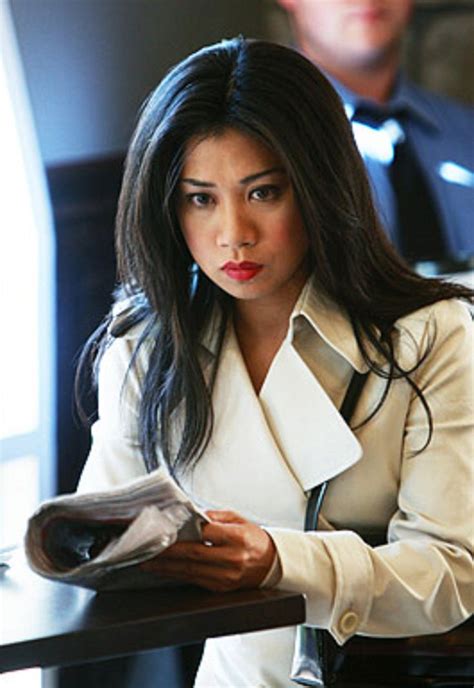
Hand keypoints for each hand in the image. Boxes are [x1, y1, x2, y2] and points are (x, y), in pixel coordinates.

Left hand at [141, 510, 275, 591]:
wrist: (272, 564)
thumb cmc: (254, 538)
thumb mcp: (239, 519)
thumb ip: (215, 517)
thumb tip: (192, 514)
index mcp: (237, 538)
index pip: (206, 533)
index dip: (184, 532)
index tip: (166, 529)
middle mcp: (232, 559)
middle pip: (193, 555)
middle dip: (168, 552)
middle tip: (149, 548)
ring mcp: (226, 577)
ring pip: (190, 571)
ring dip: (167, 567)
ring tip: (149, 562)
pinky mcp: (221, 588)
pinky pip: (195, 580)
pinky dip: (177, 575)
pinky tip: (165, 570)